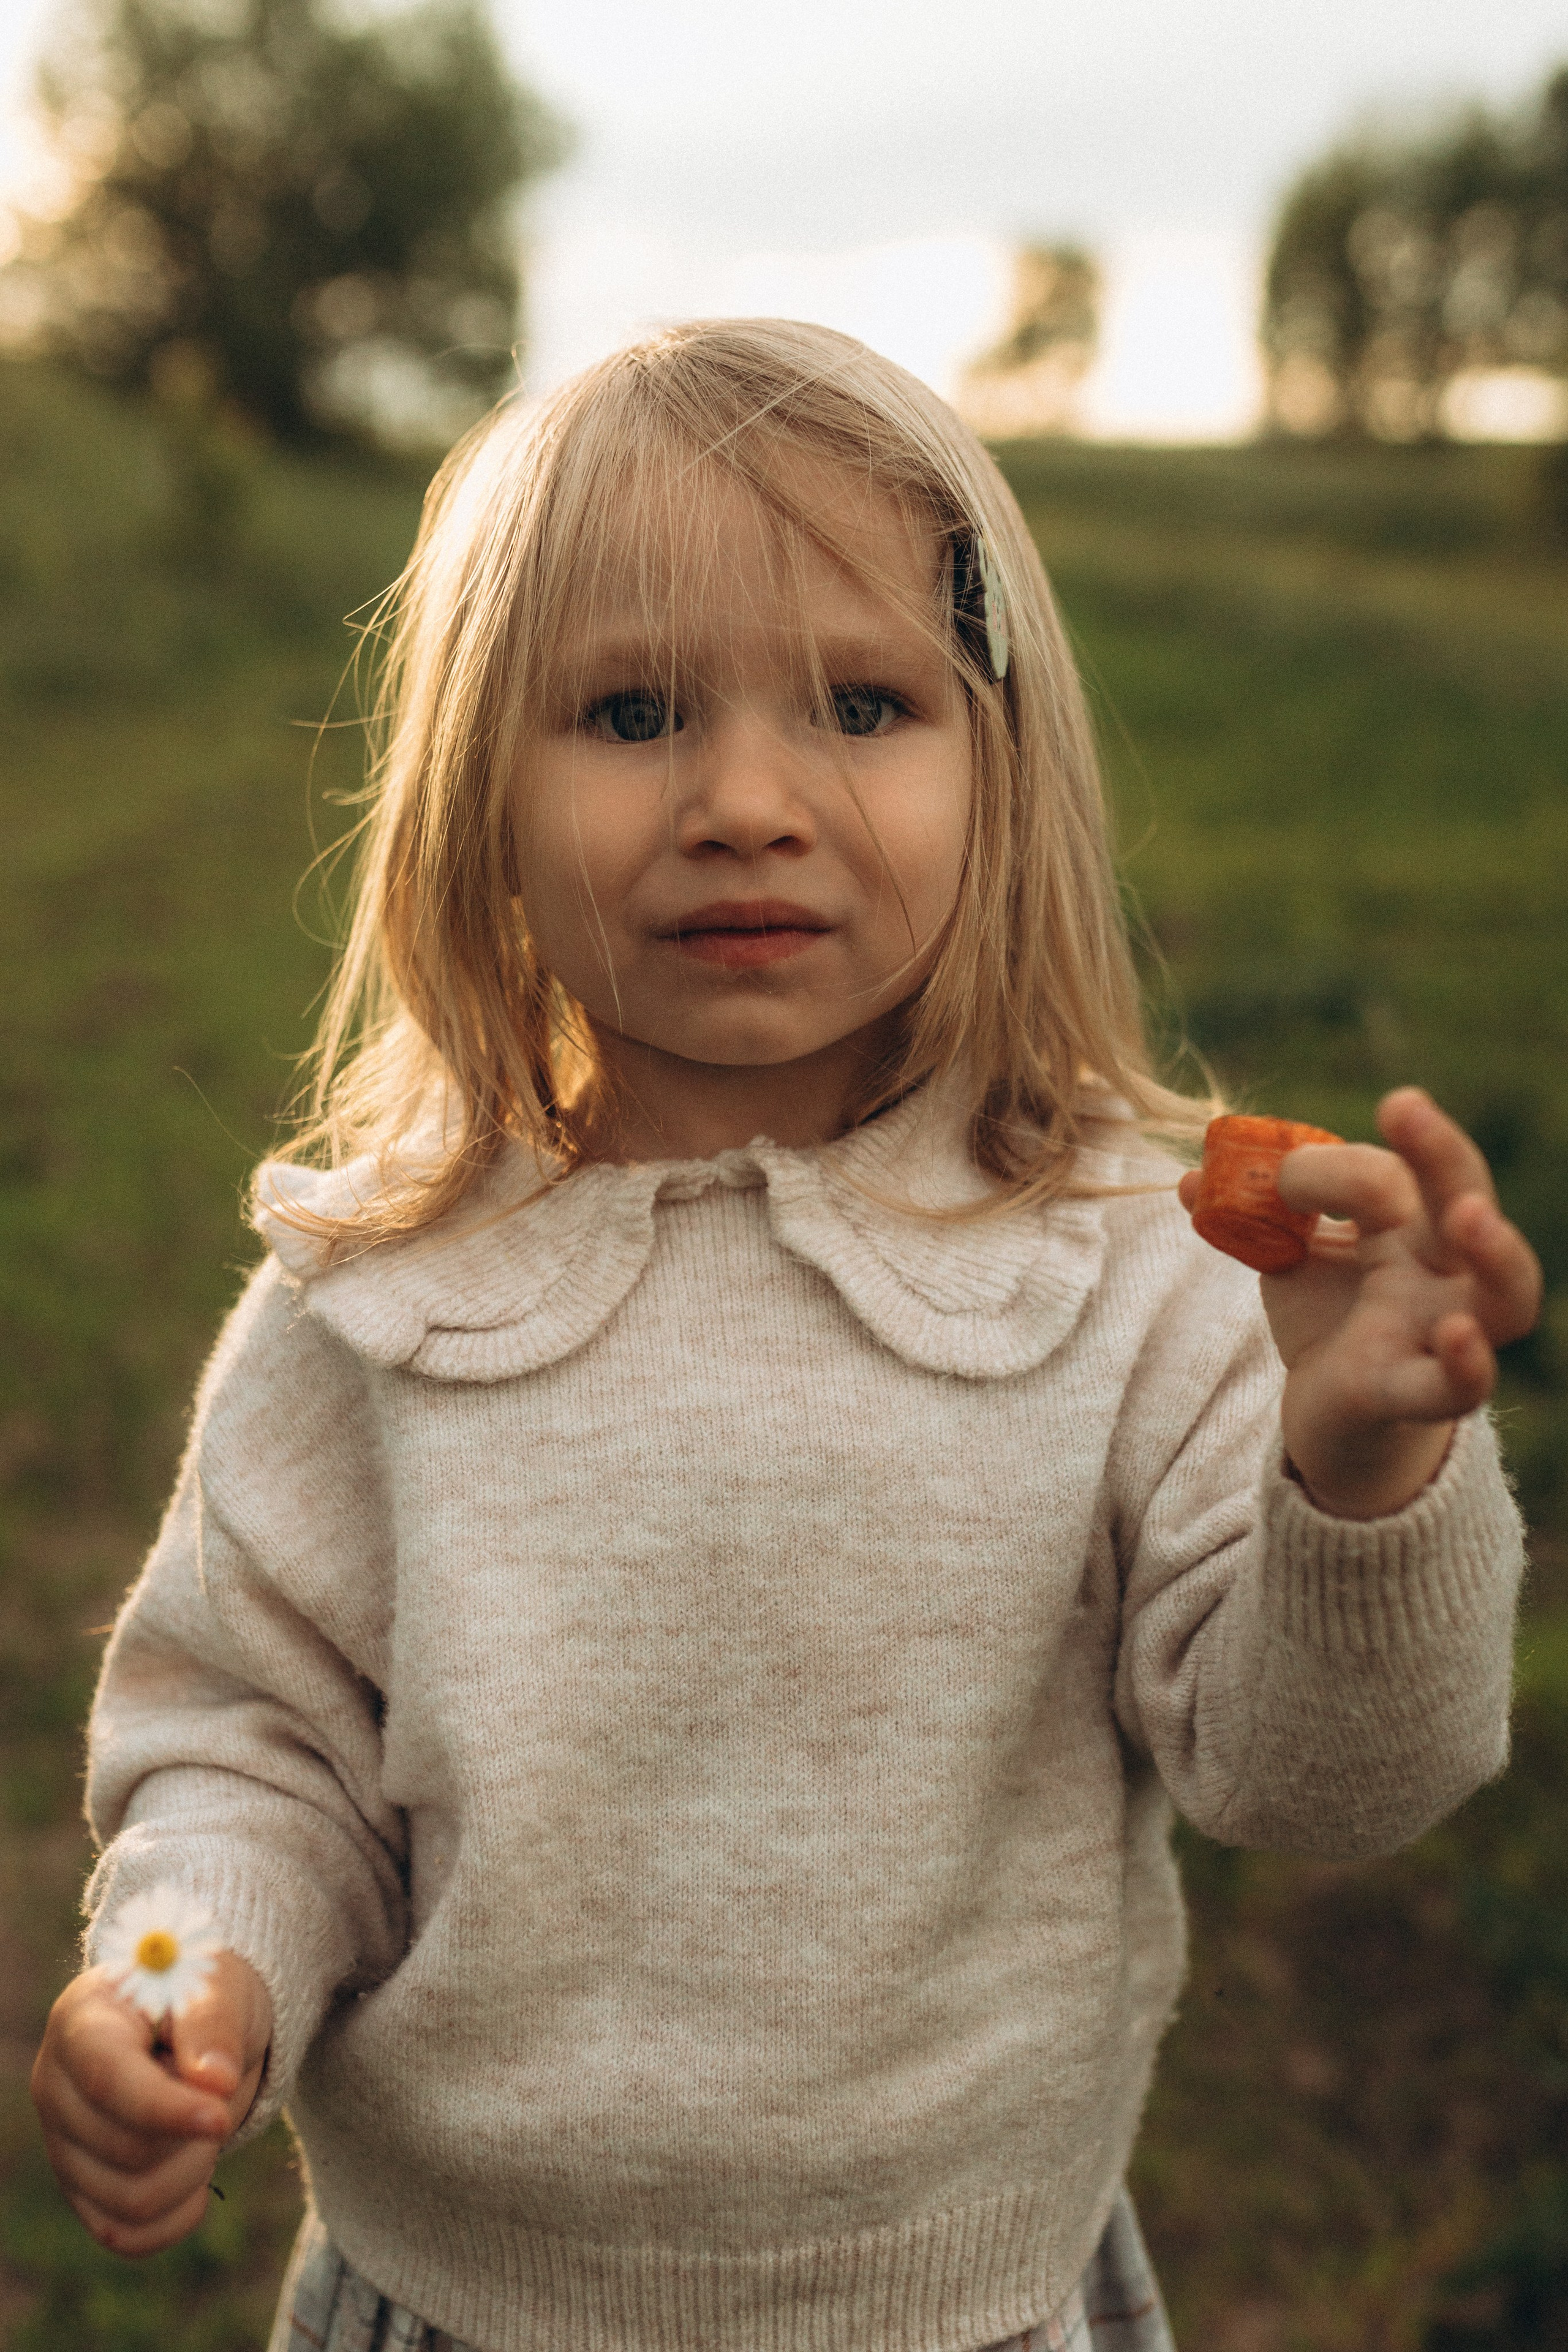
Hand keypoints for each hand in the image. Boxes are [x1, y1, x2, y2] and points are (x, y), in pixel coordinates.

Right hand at [31, 1950, 272, 2255]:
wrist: (192, 2020)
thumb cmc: (201, 1993)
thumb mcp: (218, 1985)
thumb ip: (214, 2023)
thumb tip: (215, 2081)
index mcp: (82, 2023)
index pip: (108, 2081)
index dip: (164, 2108)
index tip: (218, 2117)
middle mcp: (55, 2088)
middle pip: (128, 2150)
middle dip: (196, 2131)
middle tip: (218, 2090)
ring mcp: (62, 2146)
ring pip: (133, 2202)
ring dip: (194, 2168)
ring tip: (203, 2118)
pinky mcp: (82, 2191)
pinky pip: (129, 2236)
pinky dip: (178, 2214)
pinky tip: (196, 2168)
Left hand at [1178, 1087, 1540, 1518]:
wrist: (1329, 1409)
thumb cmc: (1327, 1317)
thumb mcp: (1288, 1259)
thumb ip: (1251, 1219)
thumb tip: (1192, 1182)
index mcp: (1413, 1222)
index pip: (1393, 1171)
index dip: (1334, 1164)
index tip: (1284, 1170)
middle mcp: (1443, 1269)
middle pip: (1468, 1198)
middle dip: (1440, 1151)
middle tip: (1403, 1106)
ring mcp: (1440, 1329)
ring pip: (1508, 1294)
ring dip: (1496, 1251)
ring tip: (1470, 1215)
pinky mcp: (1416, 1391)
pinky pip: (1460, 1385)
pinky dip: (1468, 1364)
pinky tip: (1458, 1335)